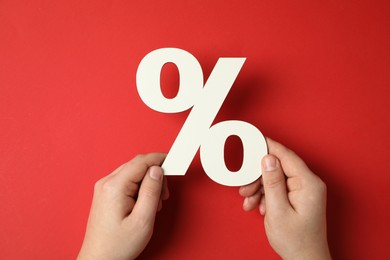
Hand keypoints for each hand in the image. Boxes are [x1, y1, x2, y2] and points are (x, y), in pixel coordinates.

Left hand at [78, 153, 168, 259]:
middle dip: (155, 176)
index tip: (174, 161)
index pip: (141, 161)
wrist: (100, 259)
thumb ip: (151, 192)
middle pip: (138, 166)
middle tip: (164, 195)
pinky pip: (127, 181)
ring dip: (148, 184)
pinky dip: (140, 189)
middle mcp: (106, 183)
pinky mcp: (106, 194)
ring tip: (153, 205)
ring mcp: (104, 188)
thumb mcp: (143, 220)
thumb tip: (157, 170)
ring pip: (133, 173)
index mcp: (115, 186)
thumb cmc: (118, 245)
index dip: (160, 159)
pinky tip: (144, 204)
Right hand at [239, 138, 330, 259]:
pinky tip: (258, 206)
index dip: (268, 146)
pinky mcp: (297, 196)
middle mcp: (308, 183)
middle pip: (278, 168)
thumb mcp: (278, 210)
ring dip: (259, 188)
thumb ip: (272, 182)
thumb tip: (268, 158)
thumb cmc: (296, 240)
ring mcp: (303, 190)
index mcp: (308, 183)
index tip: (254, 140)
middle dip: (258, 177)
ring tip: (249, 202)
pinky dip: (265, 195)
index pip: (286, 156)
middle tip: (245, 187)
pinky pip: (278, 188)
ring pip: (275, 178)